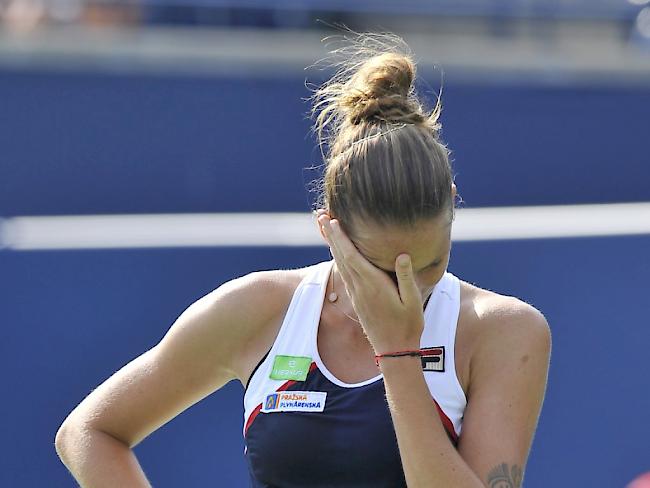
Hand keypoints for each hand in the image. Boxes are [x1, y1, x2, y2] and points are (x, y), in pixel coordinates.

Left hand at [317, 212, 423, 353]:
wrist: (394, 351)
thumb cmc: (409, 325)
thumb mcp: (413, 301)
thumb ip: (406, 277)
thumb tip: (402, 254)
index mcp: (373, 285)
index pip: (352, 256)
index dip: (341, 238)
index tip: (333, 221)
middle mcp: (360, 288)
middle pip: (341, 257)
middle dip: (331, 236)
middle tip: (321, 217)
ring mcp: (357, 295)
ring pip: (340, 265)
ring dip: (332, 245)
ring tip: (325, 229)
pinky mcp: (357, 300)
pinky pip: (344, 274)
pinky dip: (338, 259)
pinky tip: (338, 253)